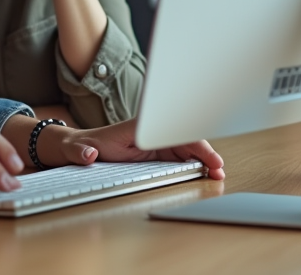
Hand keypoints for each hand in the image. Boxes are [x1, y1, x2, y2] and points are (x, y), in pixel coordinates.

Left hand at [36, 117, 225, 179]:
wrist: (82, 147)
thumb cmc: (85, 146)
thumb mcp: (80, 149)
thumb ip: (83, 152)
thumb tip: (88, 154)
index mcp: (138, 127)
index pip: (171, 131)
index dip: (190, 142)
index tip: (206, 155)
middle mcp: (151, 131)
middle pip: (185, 139)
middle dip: (205, 152)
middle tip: (219, 169)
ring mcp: (156, 141)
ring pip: (187, 148)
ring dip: (203, 159)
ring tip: (217, 173)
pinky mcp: (157, 152)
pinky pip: (181, 156)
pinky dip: (195, 163)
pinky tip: (205, 172)